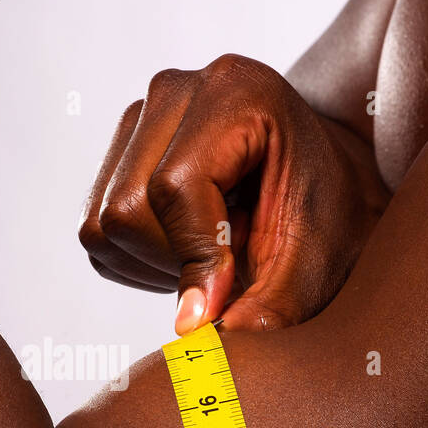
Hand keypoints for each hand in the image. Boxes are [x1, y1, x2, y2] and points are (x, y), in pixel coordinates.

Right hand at [79, 55, 389, 331]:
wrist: (327, 182)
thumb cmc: (330, 216)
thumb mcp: (316, 263)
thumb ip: (268, 301)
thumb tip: (197, 337)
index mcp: (235, 91)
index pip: (174, 185)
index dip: (192, 257)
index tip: (218, 310)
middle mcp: (176, 89)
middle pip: (128, 209)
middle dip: (176, 261)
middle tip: (234, 269)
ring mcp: (140, 117)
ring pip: (104, 224)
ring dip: (156, 263)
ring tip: (216, 253)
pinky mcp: (117, 151)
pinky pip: (97, 232)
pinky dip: (139, 260)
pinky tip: (189, 247)